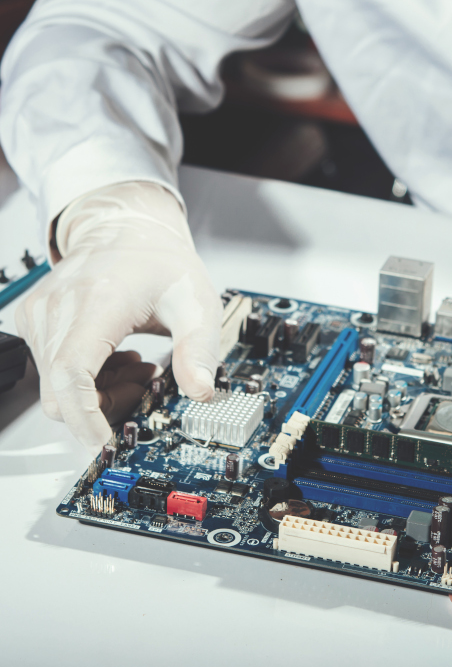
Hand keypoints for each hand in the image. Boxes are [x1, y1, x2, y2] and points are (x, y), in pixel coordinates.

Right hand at [17, 182, 220, 452]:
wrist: (126, 227)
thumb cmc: (159, 262)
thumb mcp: (196, 301)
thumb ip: (200, 348)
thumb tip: (203, 391)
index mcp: (97, 301)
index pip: (71, 373)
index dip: (84, 415)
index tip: (105, 438)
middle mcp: (58, 307)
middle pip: (62, 391)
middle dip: (105, 404)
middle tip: (147, 379)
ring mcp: (39, 314)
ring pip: (55, 387)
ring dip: (98, 390)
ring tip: (136, 360)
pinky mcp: (32, 320)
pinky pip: (50, 370)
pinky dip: (84, 376)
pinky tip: (114, 354)